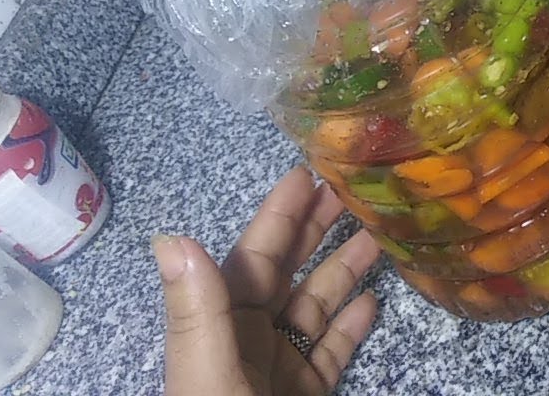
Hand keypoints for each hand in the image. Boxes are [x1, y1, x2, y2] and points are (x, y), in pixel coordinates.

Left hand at [153, 167, 382, 394]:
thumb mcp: (206, 371)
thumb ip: (199, 310)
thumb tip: (171, 236)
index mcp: (219, 328)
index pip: (254, 258)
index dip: (279, 216)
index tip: (305, 174)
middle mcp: (248, 340)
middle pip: (286, 273)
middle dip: (315, 230)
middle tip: (349, 190)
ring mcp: (279, 368)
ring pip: (315, 307)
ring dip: (344, 270)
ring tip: (377, 235)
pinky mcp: (306, 393)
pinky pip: (331, 351)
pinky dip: (350, 325)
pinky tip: (372, 299)